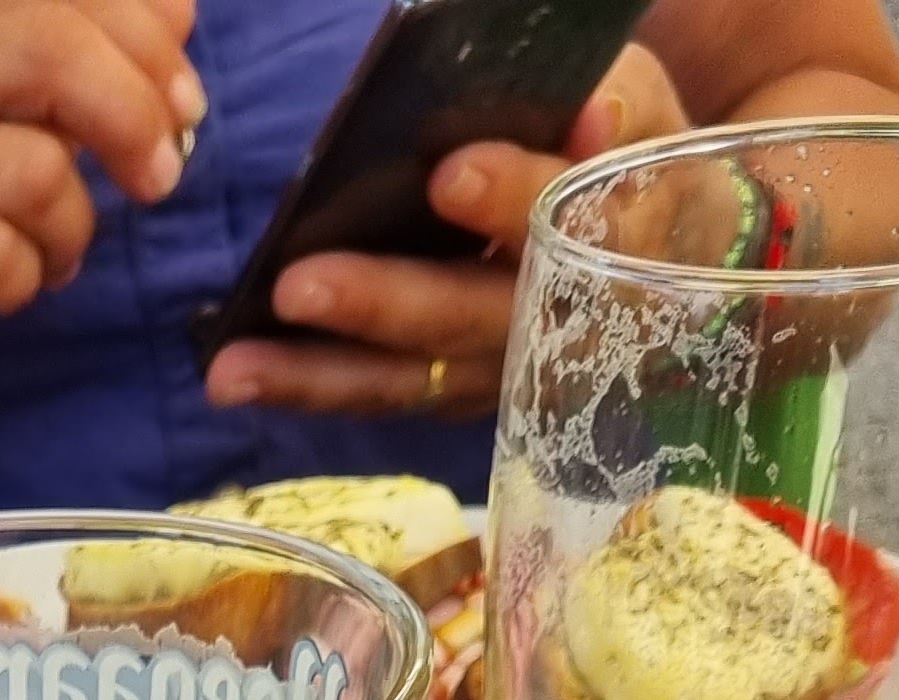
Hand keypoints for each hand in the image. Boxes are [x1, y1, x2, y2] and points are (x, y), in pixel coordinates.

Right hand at [0, 0, 205, 461]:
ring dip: (74, 227)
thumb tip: (178, 13)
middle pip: (51, 50)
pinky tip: (13, 283)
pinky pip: (4, 259)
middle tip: (161, 175)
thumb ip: (91, 58)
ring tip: (56, 250)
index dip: (145, 36)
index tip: (184, 103)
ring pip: (39, 172)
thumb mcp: (19, 108)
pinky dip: (30, 281)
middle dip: (130, 114)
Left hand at [206, 41, 689, 418]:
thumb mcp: (641, 113)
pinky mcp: (469, 396)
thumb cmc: (635, 159)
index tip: (447, 174)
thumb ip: (615, 105)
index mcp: (635, 239)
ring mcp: (516, 377)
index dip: (513, 198)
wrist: (668, 255)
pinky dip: (319, 387)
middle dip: (387, 303)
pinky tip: (245, 377)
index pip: (575, 219)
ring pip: (419, 379)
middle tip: (298, 285)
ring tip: (230, 371)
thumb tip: (585, 116)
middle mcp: (575, 329)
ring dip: (322, 377)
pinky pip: (390, 395)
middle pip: (478, 320)